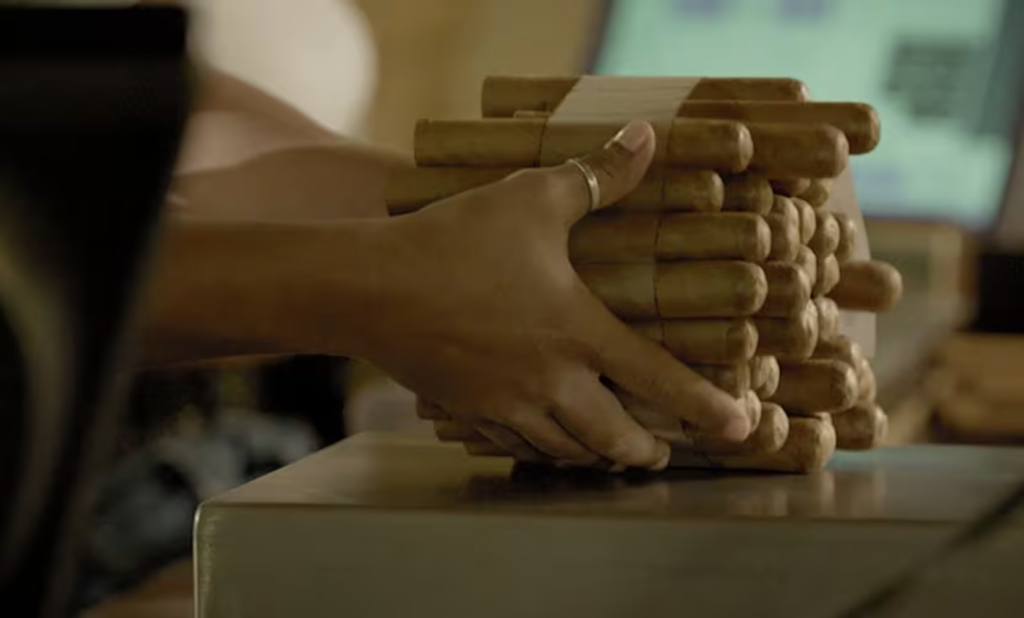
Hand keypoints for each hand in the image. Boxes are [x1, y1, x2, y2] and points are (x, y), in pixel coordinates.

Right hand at [356, 121, 750, 469]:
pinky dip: (545, 449)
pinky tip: (546, 438)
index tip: (741, 430)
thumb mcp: (531, 197)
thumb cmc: (454, 240)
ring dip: (598, 457)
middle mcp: (551, 379)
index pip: (660, 380)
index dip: (707, 408)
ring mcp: (508, 402)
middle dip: (645, 453)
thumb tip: (645, 134)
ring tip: (611, 453)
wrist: (370, 288)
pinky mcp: (471, 409)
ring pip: (567, 452)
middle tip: (662, 453)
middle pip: (614, 439)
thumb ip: (596, 175)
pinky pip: (519, 444)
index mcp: (578, 331)